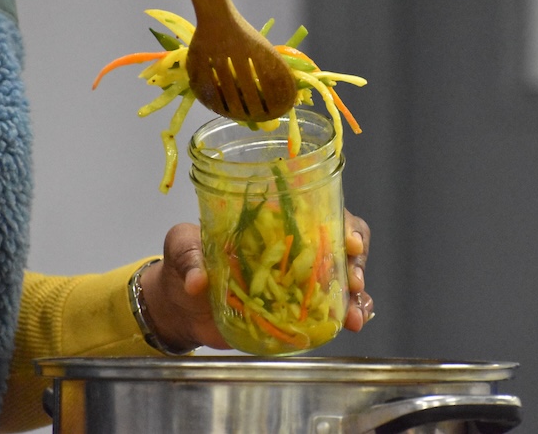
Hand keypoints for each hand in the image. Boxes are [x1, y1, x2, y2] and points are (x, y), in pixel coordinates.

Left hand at [141, 210, 372, 352]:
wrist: (180, 307)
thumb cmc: (185, 264)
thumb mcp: (181, 248)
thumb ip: (189, 256)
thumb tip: (199, 281)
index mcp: (274, 223)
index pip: (320, 212)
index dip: (342, 224)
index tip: (347, 241)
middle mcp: (294, 249)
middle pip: (342, 245)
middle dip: (356, 262)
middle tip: (354, 282)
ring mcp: (298, 281)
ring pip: (342, 280)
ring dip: (357, 296)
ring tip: (354, 317)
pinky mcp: (295, 311)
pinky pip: (330, 310)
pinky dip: (346, 315)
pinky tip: (351, 324)